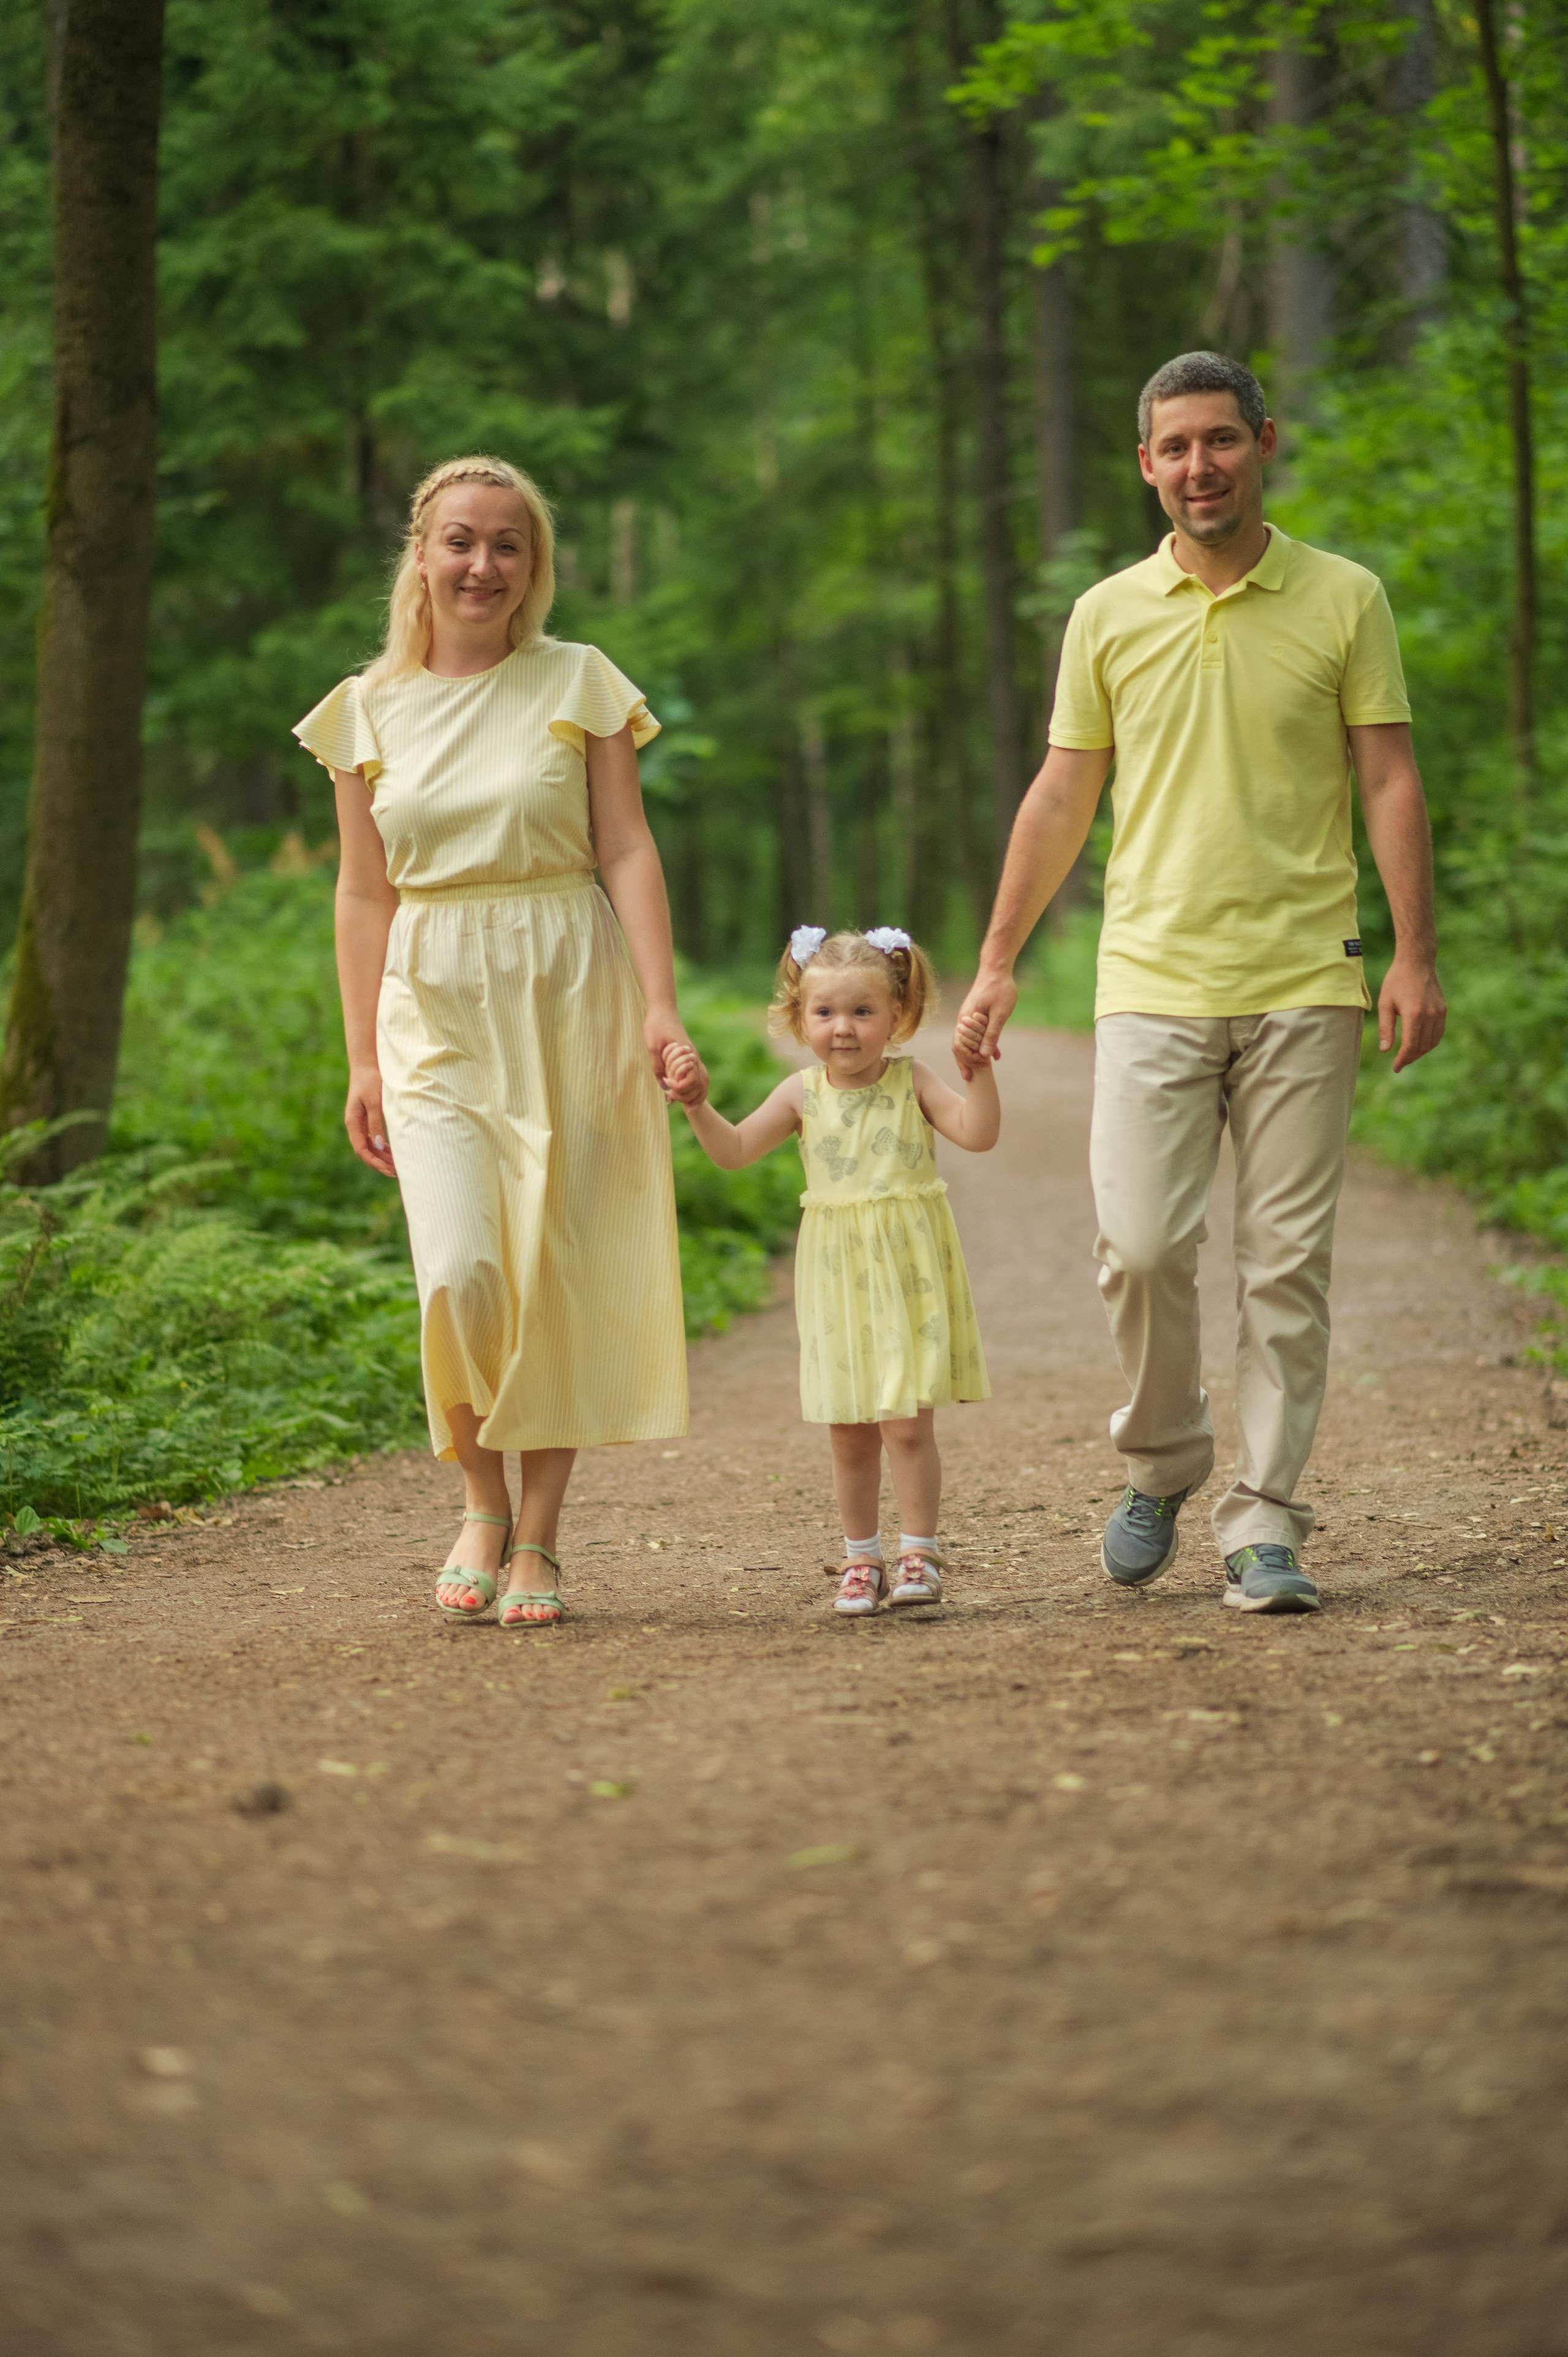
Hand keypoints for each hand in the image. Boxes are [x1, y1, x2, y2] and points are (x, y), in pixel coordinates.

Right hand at [345, 1064, 395, 1175]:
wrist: (367, 1064)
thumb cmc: (370, 1080)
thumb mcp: (374, 1102)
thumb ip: (376, 1123)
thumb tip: (380, 1146)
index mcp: (353, 1122)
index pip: (361, 1150)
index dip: (374, 1162)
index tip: (388, 1170)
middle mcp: (355, 1125)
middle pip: (366, 1151)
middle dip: (380, 1163)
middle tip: (397, 1172)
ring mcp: (361, 1123)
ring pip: (371, 1146)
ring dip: (382, 1157)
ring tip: (398, 1165)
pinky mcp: (368, 1118)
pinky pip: (374, 1138)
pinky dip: (384, 1147)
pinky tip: (394, 1152)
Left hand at [645, 1009, 704, 1101]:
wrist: (662, 1010)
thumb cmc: (656, 1025)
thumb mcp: (652, 1046)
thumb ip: (658, 1066)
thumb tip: (663, 1087)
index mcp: (686, 1055)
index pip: (692, 1081)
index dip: (679, 1088)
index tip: (666, 1086)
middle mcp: (693, 1057)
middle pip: (701, 1084)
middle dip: (688, 1096)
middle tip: (671, 1099)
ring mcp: (693, 1056)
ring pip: (703, 1080)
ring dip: (696, 1093)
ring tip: (686, 1104)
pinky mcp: (690, 1056)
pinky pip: (699, 1074)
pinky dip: (696, 1086)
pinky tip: (687, 1091)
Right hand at [953, 966, 1017, 1076]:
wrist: (996, 968)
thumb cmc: (1000, 988)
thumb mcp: (1000, 1013)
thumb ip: (992, 1034)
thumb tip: (984, 1055)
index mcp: (966, 1020)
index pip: (960, 1046)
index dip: (968, 1060)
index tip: (978, 1069)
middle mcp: (963, 1020)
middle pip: (959, 1046)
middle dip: (967, 1061)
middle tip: (974, 1076)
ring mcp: (968, 1017)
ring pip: (967, 1041)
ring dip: (974, 1054)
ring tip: (982, 1069)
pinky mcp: (974, 1015)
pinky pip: (975, 1034)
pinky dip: (981, 1044)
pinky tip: (994, 1053)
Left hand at [1378, 953, 1445, 1072]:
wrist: (1417, 962)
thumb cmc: (1396, 981)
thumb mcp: (1385, 1003)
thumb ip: (1385, 1028)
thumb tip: (1385, 1050)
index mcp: (1413, 1014)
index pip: (1410, 1046)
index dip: (1402, 1059)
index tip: (1395, 1068)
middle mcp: (1429, 1015)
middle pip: (1422, 1047)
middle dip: (1410, 1058)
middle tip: (1399, 1063)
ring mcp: (1439, 1012)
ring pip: (1432, 1042)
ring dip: (1421, 1052)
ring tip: (1408, 1055)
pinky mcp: (1443, 1009)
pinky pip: (1439, 1032)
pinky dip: (1430, 1042)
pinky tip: (1420, 1043)